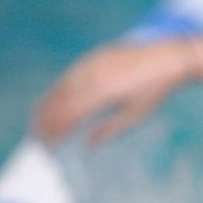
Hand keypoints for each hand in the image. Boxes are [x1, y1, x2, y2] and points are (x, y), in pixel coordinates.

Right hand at [33, 41, 191, 145]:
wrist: (165, 57)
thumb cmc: (153, 90)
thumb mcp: (136, 115)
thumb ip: (110, 129)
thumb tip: (88, 144)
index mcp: (103, 93)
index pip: (71, 114)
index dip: (57, 130)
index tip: (49, 144)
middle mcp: (92, 76)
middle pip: (60, 101)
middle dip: (46, 120)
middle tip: (36, 137)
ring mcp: (89, 64)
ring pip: (60, 87)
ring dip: (47, 105)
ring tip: (37, 122)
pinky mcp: (91, 58)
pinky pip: (68, 76)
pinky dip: (57, 90)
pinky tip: (52, 101)